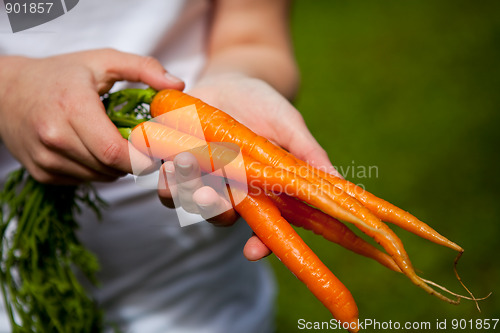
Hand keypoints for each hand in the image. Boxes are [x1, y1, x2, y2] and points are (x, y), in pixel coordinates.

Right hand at [0, 49, 183, 183]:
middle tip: (142, 146)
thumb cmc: (60, 74)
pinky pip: (84, 180)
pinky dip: (98, 169)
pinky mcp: (43, 173)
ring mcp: (46, 159)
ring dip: (116, 166)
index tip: (155, 150)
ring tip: (115, 142)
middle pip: (110, 167)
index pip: (114, 151)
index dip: (141, 157)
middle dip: (133, 161)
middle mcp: (55, 137)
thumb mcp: (103, 61)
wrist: (7, 91)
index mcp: (72, 107)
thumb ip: (143, 68)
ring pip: (100, 177)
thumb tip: (178, 85)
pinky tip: (93, 148)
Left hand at [157, 73, 338, 260]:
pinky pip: (165, 179)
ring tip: (183, 165)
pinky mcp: (176, 160)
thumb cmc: (267, 107)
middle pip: (220, 216)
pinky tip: (166, 160)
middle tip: (209, 195)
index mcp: (260, 191)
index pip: (263, 227)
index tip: (254, 249)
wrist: (235, 82)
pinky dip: (163, 174)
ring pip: (188, 201)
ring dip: (183, 190)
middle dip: (213, 210)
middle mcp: (229, 191)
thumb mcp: (290, 126)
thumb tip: (338, 182)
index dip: (260, 243)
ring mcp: (202, 178)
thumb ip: (307, 152)